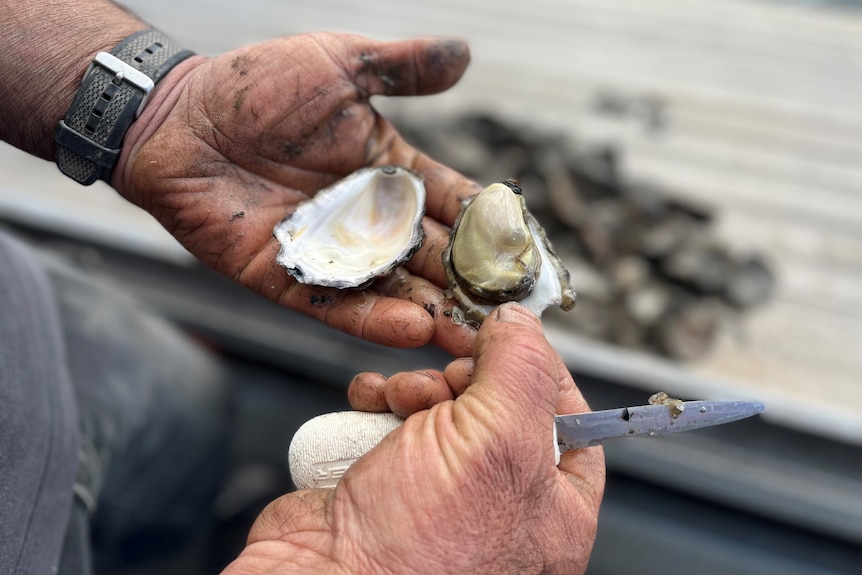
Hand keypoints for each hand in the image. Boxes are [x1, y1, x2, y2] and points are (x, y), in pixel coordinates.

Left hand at [114, 33, 480, 355]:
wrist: (175, 118)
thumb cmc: (255, 84)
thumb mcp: (338, 65)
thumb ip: (402, 68)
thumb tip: (467, 54)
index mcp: (386, 169)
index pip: (452, 202)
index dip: (489, 224)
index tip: (527, 248)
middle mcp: (366, 217)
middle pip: (432, 255)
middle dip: (471, 281)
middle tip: (512, 308)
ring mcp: (331, 252)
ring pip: (394, 288)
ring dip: (435, 310)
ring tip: (472, 331)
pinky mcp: (289, 280)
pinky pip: (338, 306)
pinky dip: (376, 319)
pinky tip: (414, 327)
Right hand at [222, 303, 605, 574]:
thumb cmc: (419, 554)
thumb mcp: (498, 441)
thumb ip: (521, 369)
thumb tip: (521, 322)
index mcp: (552, 512)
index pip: (569, 424)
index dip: (542, 373)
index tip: (513, 336)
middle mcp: (499, 506)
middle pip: (498, 407)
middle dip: (466, 377)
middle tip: (450, 374)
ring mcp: (438, 495)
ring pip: (440, 408)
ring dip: (416, 385)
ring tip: (402, 397)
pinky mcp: (386, 483)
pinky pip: (392, 422)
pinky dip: (378, 401)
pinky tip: (370, 402)